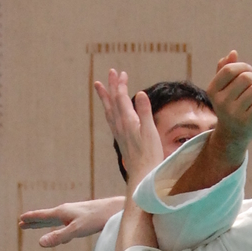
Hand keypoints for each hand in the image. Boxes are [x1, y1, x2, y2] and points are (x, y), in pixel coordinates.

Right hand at [19, 197, 124, 247]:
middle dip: (34, 222)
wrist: (114, 210)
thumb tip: (40, 243)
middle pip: (46, 217)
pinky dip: (59, 229)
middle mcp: (66, 211)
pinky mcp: (82, 218)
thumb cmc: (96, 219)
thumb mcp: (75, 230)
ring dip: (45, 224)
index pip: (42, 216)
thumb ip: (58, 237)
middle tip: (21, 224)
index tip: (20, 220)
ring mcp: (74, 214)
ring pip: (55, 220)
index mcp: (61, 212)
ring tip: (37, 227)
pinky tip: (63, 236)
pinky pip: (65, 225)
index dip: (31, 219)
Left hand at [93, 70, 162, 189]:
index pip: (121, 98)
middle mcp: (120, 126)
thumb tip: (139, 94)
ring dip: (106, 98)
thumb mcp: (150, 132)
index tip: (121, 73)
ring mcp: (119, 134)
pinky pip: (112, 121)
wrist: (142, 177)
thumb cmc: (150, 156)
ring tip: (101, 88)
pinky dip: (110, 111)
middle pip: (113, 102)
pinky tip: (110, 112)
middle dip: (112, 87)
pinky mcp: (121, 141)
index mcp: (128, 122)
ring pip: (110, 111)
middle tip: (111, 73)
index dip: (121, 85)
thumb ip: (144, 112)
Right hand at [167, 51, 251, 196]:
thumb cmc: (229, 106)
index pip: (230, 69)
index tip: (247, 71)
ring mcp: (233, 113)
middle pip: (246, 78)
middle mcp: (221, 102)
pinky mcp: (246, 122)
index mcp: (212, 91)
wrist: (231, 136)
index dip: (243, 66)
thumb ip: (224, 69)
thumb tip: (233, 53)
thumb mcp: (222, 89)